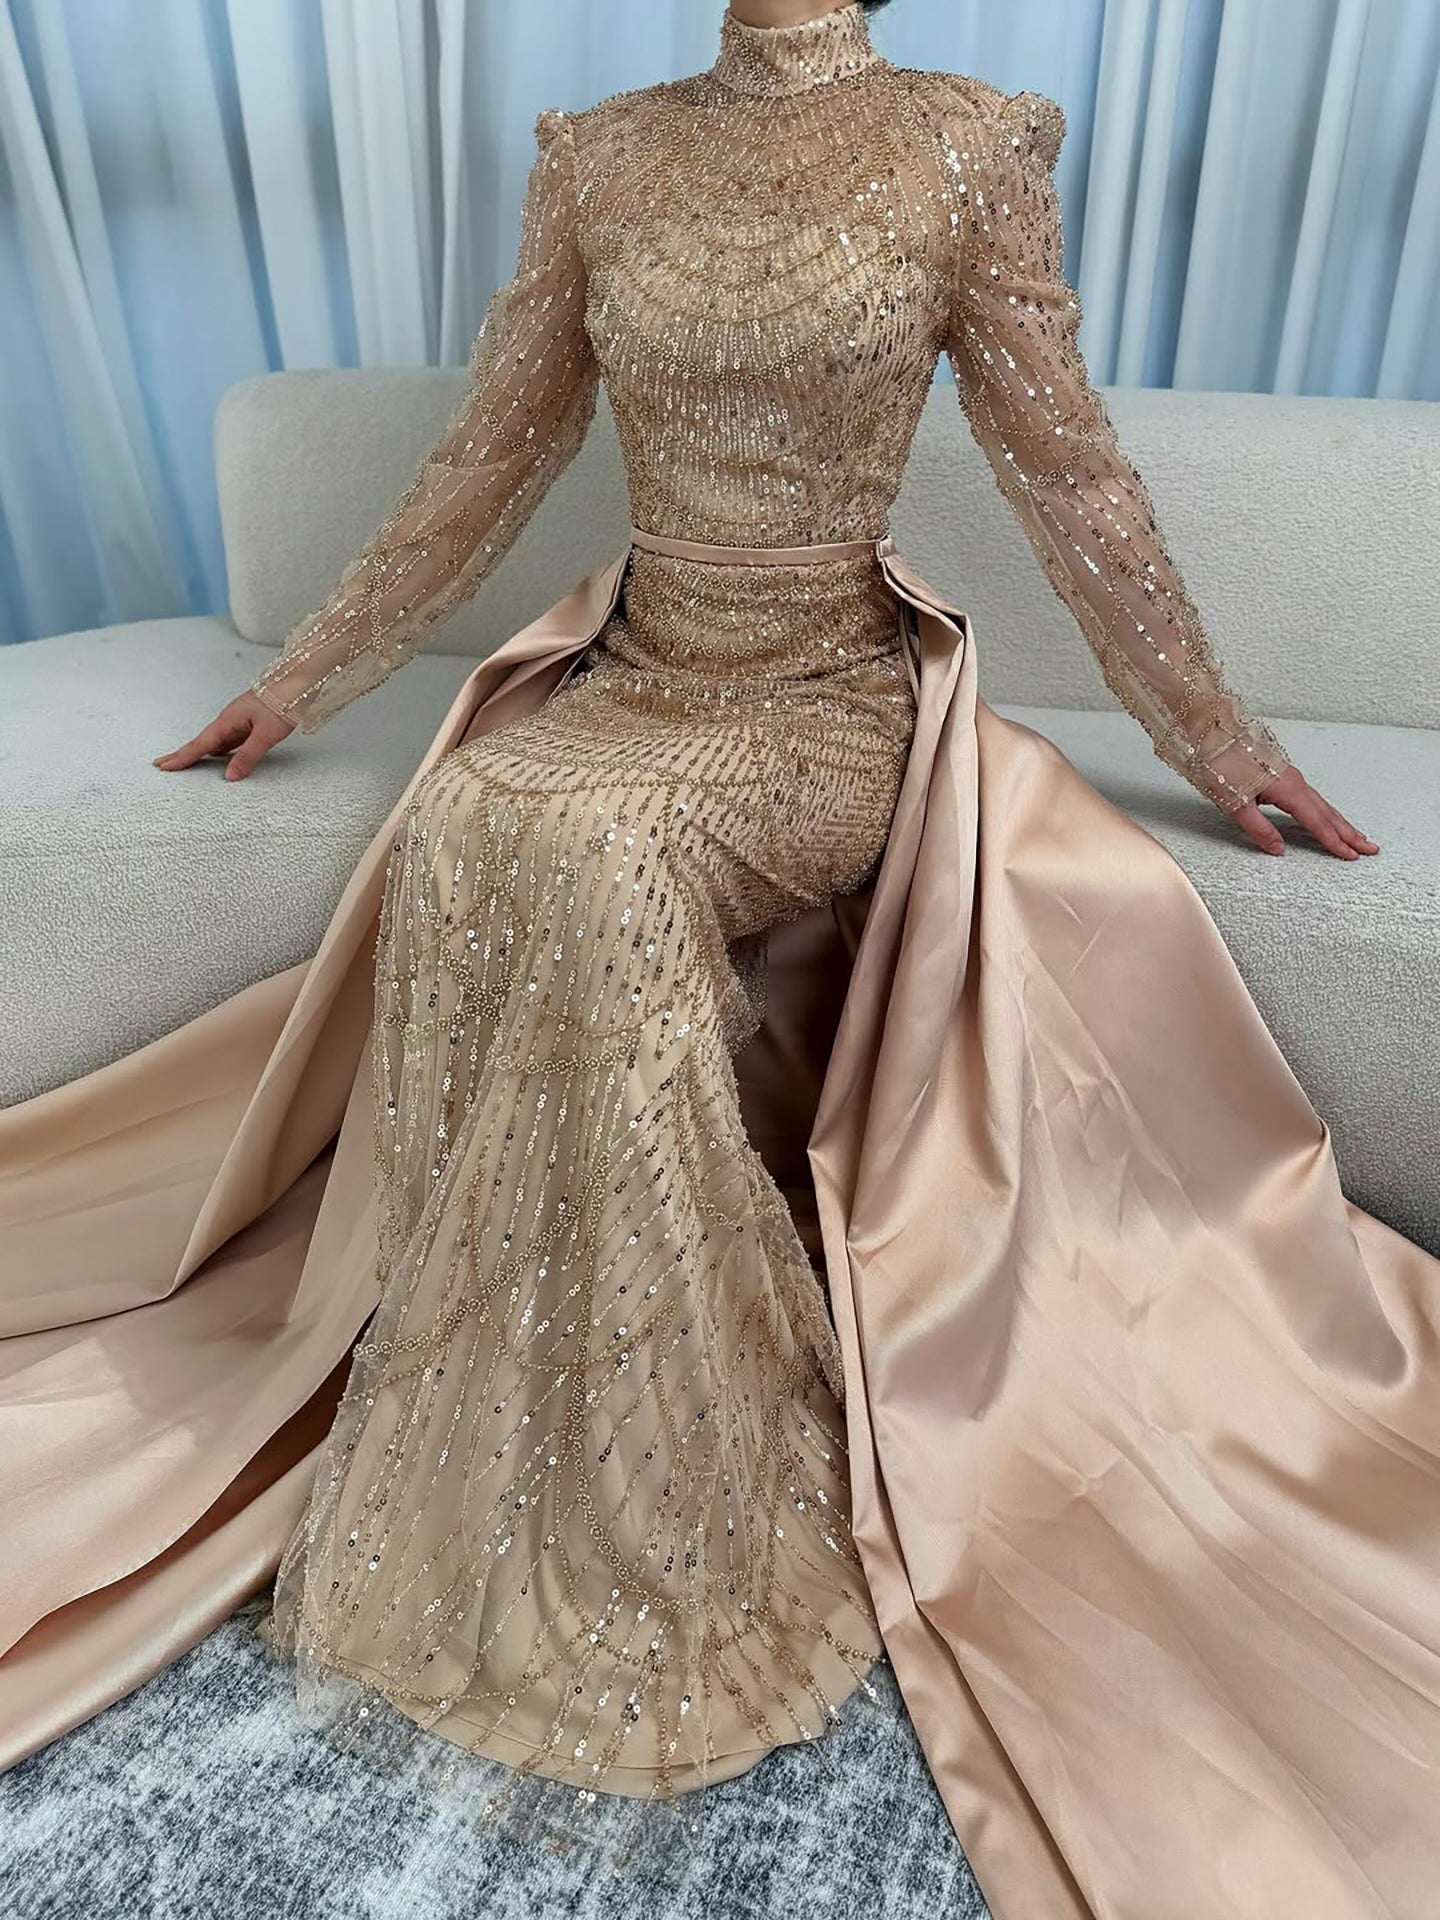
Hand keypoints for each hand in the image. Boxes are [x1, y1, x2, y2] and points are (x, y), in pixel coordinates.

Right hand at [152, 693, 295, 781]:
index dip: (182, 758)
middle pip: (201, 742)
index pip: (200, 745)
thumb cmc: (281, 703)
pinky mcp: (248, 723)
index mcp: (227, 722)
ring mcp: (238, 721)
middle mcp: (228, 721)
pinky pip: (228, 740)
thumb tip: (230, 776)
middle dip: (183, 755)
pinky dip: (218, 750)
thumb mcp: (266, 734)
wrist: (296, 683)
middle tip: (162, 765)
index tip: (163, 766)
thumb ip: (248, 755)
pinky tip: (220, 756)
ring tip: (186, 763)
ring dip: (199, 753)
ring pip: (214, 741)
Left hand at [1232, 766, 1378, 859]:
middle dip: (1349, 833)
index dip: (1333, 841)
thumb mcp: (1236, 804)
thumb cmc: (1221, 765)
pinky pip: (1312, 798)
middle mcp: (1296, 782)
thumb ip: (1259, 829)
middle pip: (1328, 813)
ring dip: (1341, 823)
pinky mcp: (1284, 775)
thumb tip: (1278, 848)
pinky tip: (1327, 818)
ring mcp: (1291, 777)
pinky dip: (1325, 812)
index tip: (1350, 855)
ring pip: (1322, 804)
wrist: (1213, 735)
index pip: (1316, 822)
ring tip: (1356, 837)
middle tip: (1369, 848)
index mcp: (1288, 790)